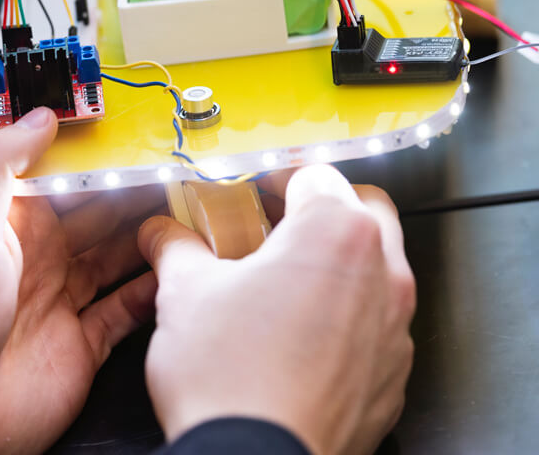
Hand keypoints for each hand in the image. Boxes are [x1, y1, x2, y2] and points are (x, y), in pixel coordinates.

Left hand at [0, 108, 157, 453]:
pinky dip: (155, 291)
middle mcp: (35, 256)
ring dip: (154, 234)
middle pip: (99, 213)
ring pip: (119, 256)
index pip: (62, 175)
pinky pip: (127, 310)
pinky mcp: (79, 347)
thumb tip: (40, 114)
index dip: (101, 155)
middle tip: (190, 167)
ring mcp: (57, 301)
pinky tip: (185, 271)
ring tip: (200, 209)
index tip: (144, 132)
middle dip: (140, 190)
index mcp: (4, 221)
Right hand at [139, 165, 414, 453]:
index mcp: (335, 235)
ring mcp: (393, 331)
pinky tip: (292, 341)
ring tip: (276, 289)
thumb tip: (162, 234)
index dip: (272, 179)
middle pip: (362, 212)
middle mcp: (381, 277)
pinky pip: (373, 330)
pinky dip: (342, 322)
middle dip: (318, 212)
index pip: (312, 175)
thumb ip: (175, 247)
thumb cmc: (229, 380)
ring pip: (374, 273)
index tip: (247, 195)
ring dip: (334, 268)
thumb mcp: (182, 292)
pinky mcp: (390, 378)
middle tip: (270, 230)